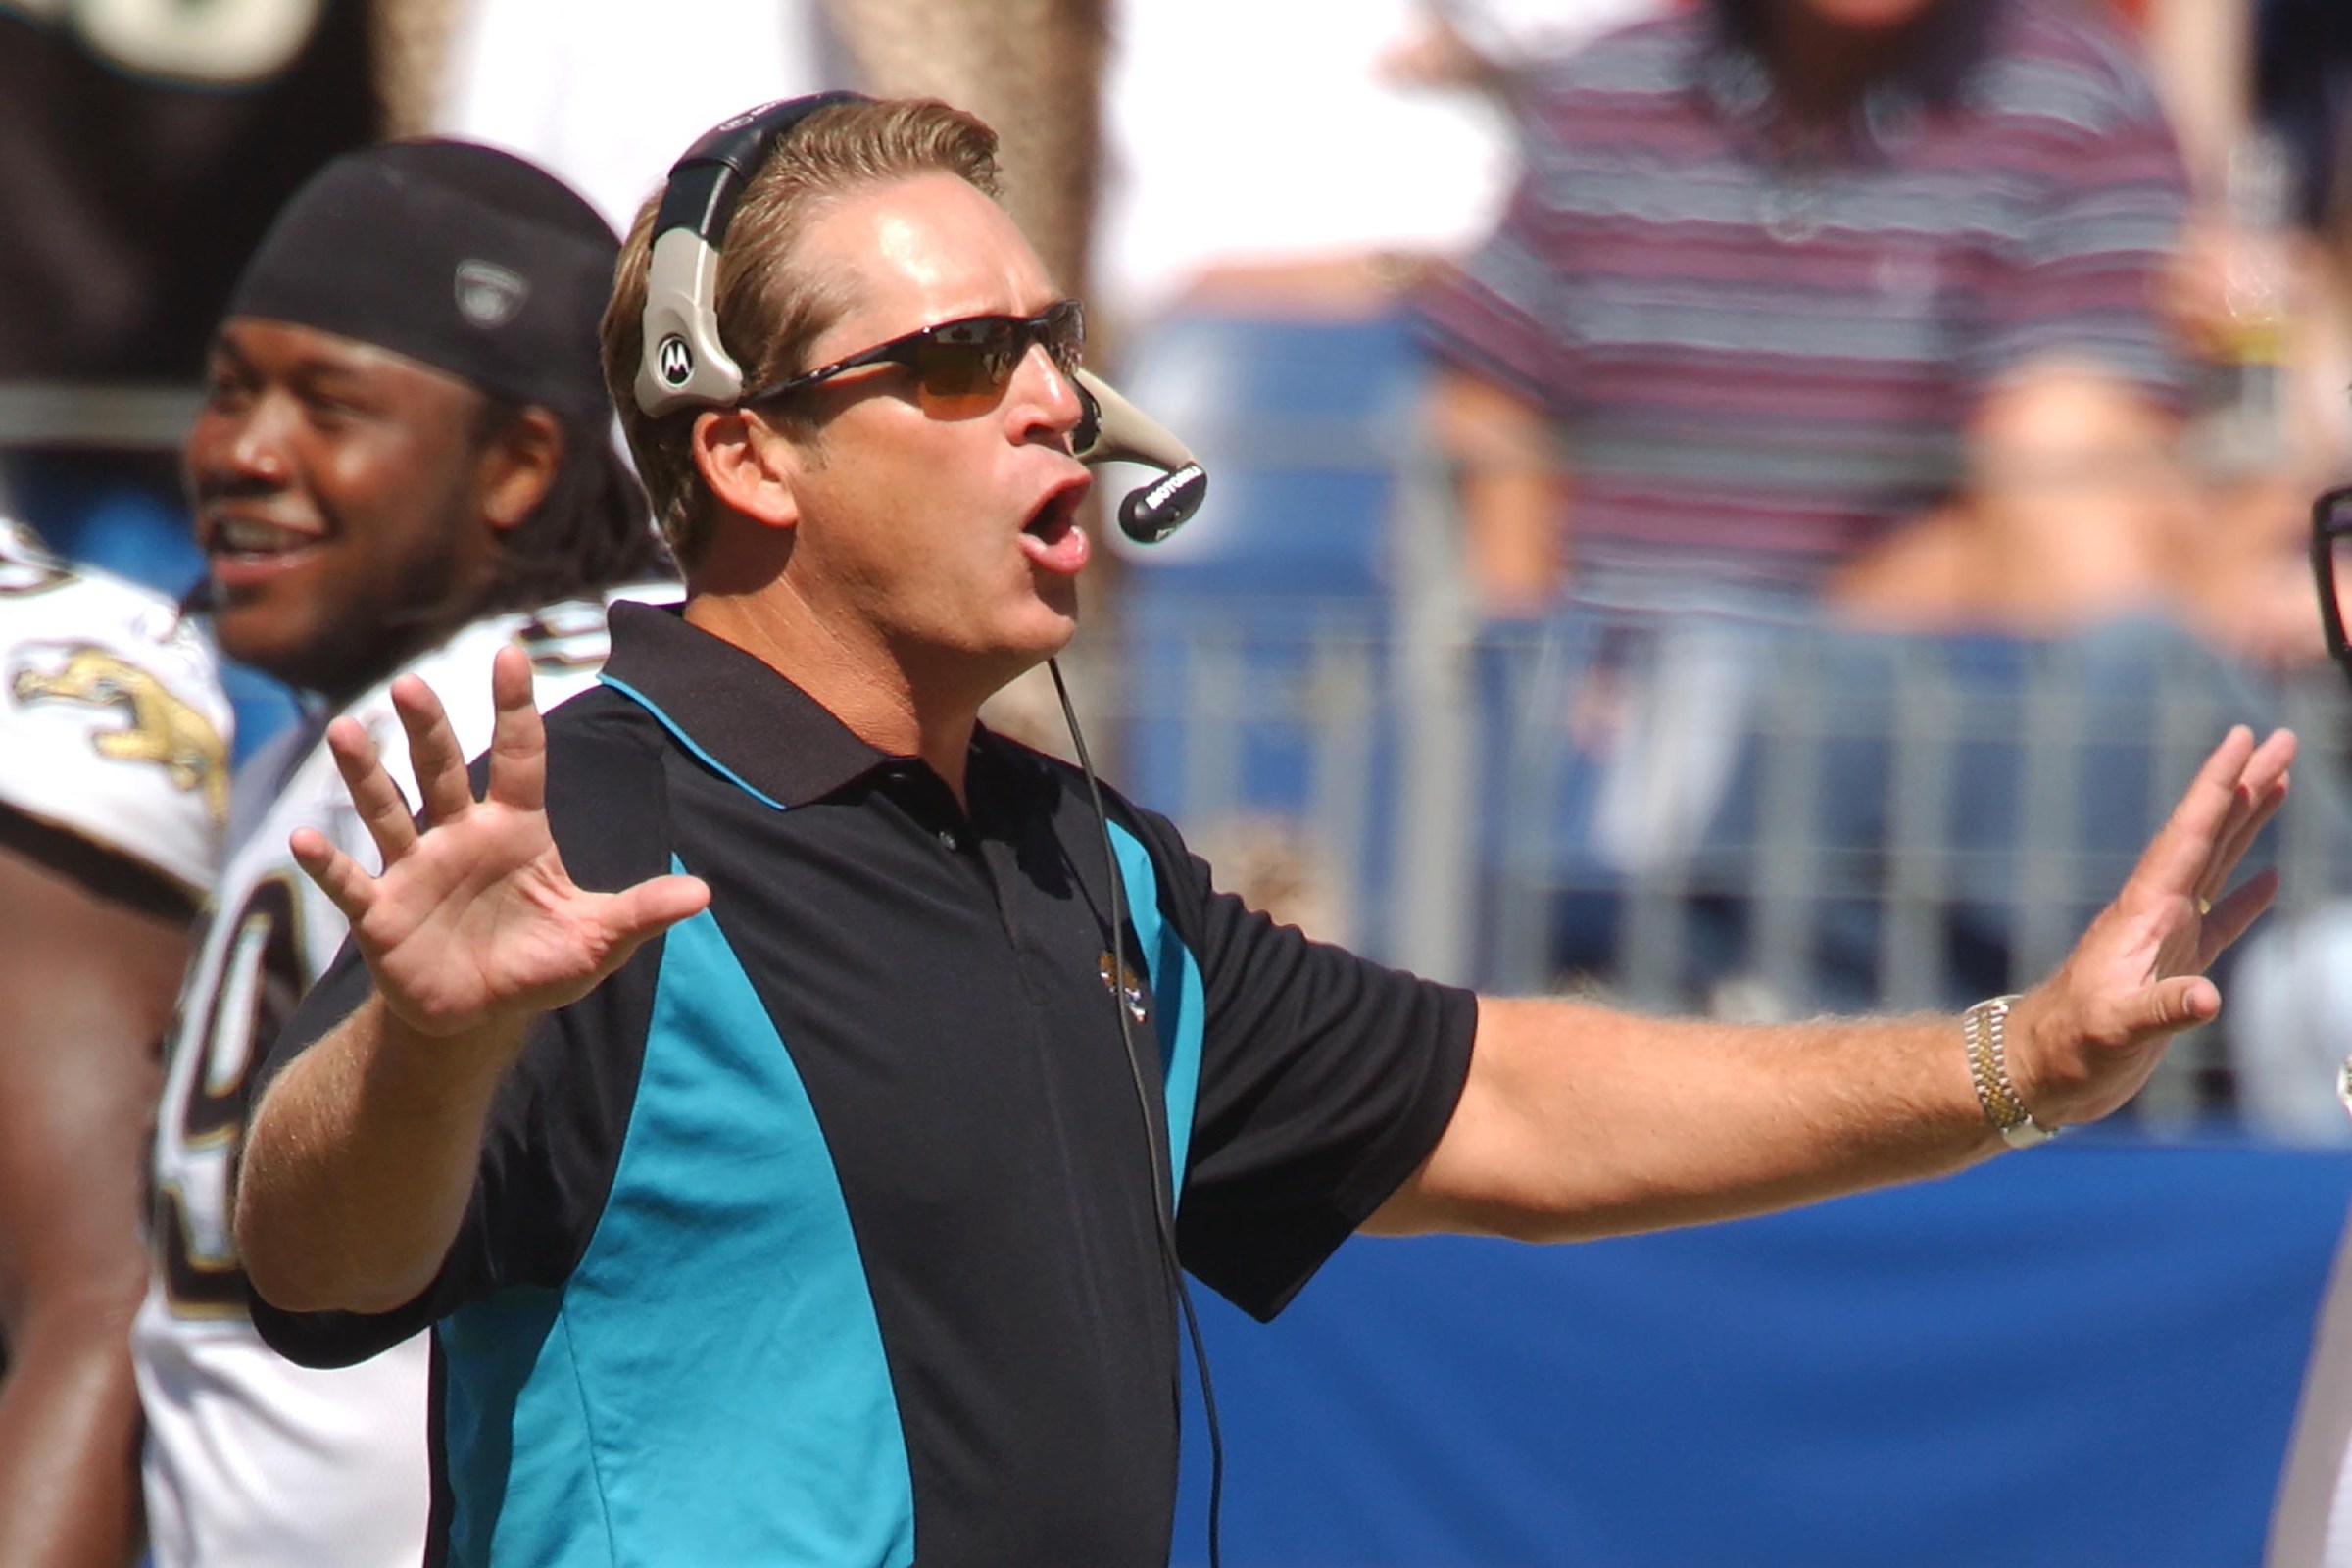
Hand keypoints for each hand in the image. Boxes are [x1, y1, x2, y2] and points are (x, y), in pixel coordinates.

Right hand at [289, 645, 708, 1036]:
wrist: (480, 1013)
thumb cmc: (537, 961)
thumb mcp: (597, 940)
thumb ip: (641, 913)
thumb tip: (703, 894)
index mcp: (516, 830)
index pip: (520, 757)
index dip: (515, 708)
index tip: (510, 653)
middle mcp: (459, 836)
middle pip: (441, 771)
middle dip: (428, 729)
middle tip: (411, 684)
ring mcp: (415, 870)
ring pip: (387, 811)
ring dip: (366, 775)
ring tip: (346, 732)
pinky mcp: (381, 914)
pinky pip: (351, 883)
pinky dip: (327, 864)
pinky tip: (300, 838)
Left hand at [2008, 725, 2294, 1126]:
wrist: (2038, 1072)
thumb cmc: (2068, 1048)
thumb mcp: (2114, 1029)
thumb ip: (2161, 1011)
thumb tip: (2208, 998)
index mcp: (2145, 912)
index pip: (2191, 834)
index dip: (2218, 785)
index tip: (2243, 736)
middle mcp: (2155, 913)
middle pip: (2210, 834)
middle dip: (2245, 786)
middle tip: (2281, 739)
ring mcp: (2165, 939)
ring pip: (2216, 865)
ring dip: (2248, 824)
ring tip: (2280, 782)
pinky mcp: (2172, 970)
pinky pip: (2218, 921)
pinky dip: (2245, 898)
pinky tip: (2270, 880)